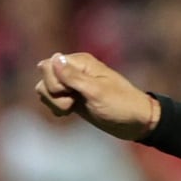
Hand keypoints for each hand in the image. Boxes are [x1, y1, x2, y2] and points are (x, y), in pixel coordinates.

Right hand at [34, 52, 160, 140]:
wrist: (136, 123)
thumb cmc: (121, 105)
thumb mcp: (97, 91)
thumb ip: (73, 76)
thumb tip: (54, 57)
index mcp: (80, 62)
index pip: (48, 65)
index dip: (53, 81)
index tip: (71, 92)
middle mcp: (73, 70)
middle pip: (44, 77)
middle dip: (53, 94)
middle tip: (73, 102)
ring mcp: (72, 85)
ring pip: (44, 89)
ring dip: (54, 102)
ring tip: (71, 108)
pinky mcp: (72, 98)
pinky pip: (51, 99)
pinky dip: (56, 107)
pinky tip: (68, 112)